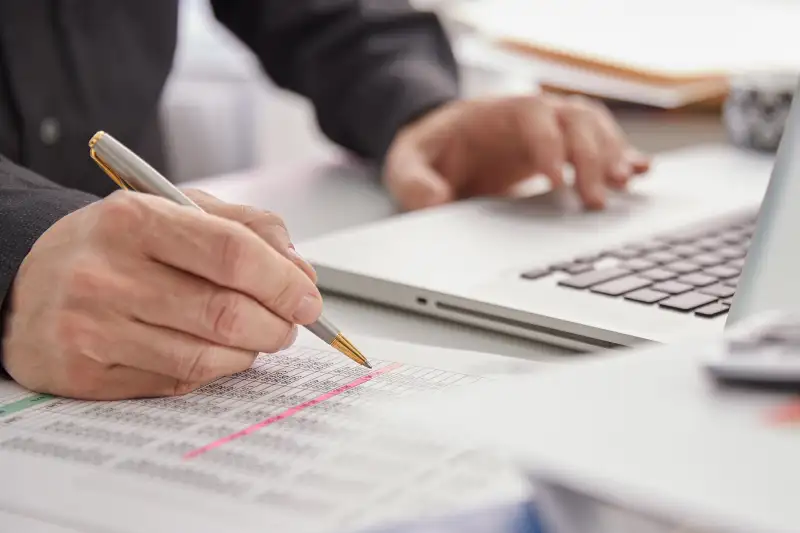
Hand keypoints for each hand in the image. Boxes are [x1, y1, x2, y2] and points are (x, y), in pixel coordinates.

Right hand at [1, 191, 320, 399]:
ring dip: (249, 353)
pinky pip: (176, 383)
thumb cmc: (115, 245)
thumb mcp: (175, 209)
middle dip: (276, 325)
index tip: (308, 299)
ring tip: (256, 338)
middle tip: (289, 324)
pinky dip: (212, 371)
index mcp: (136, 219)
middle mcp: (108, 274)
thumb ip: (246, 227)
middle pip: (225, 313)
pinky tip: (212, 353)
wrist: (26, 283)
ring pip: (205, 357)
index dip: (283, 281)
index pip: (232, 253)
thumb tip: (300, 273)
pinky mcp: (86, 374)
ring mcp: (93, 328)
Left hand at [383, 93, 650, 210]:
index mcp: (498, 112)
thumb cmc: (429, 154)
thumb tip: (434, 202)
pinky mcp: (564, 150)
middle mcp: (533, 116)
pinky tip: (639, 173)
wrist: (442, 149)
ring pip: (596, 128)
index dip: (550, 144)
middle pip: (576, 118)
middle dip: (592, 155)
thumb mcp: (406, 165)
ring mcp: (553, 131)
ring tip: (625, 185)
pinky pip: (601, 145)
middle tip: (596, 199)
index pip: (535, 116)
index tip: (556, 181)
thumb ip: (414, 181)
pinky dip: (622, 157)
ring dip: (614, 155)